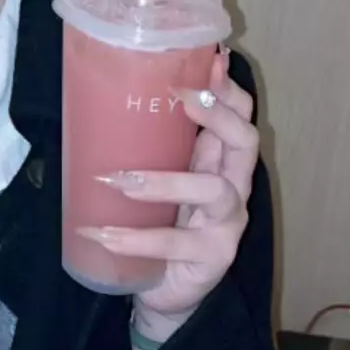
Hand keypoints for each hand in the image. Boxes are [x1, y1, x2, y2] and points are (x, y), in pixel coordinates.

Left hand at [80, 47, 258, 320]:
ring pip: (213, 190)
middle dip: (219, 115)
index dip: (229, 89)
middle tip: (179, 97)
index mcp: (219, 160)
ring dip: (164, 181)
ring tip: (117, 180)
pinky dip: (136, 238)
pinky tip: (103, 233)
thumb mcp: (157, 174)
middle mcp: (233, 186)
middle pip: (245, 142)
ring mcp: (228, 224)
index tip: (209, 61)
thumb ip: (150, 142)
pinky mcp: (213, 258)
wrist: (160, 288)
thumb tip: (117, 91)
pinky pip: (178, 244)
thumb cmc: (158, 222)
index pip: (241, 116)